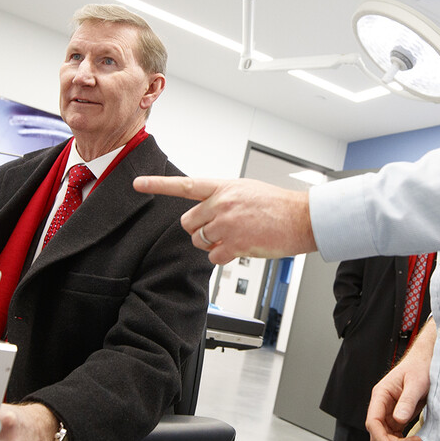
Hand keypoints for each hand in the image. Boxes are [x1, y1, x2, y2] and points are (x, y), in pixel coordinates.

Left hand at [132, 176, 315, 264]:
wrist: (301, 217)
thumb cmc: (277, 205)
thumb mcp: (245, 189)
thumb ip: (222, 197)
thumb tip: (207, 210)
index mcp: (222, 186)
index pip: (184, 185)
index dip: (158, 185)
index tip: (138, 183)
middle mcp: (221, 203)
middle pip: (187, 222)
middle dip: (199, 229)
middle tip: (218, 229)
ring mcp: (227, 223)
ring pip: (198, 240)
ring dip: (211, 243)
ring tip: (234, 237)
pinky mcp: (235, 243)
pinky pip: (213, 256)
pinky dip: (223, 256)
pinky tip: (240, 248)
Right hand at [365, 322, 434, 440]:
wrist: (427, 362)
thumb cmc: (420, 367)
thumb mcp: (416, 383)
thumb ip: (407, 401)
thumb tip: (398, 420)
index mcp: (381, 395)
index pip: (373, 422)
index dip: (382, 439)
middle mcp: (381, 406)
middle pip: (378, 434)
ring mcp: (389, 413)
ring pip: (386, 439)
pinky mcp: (398, 418)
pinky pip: (396, 437)